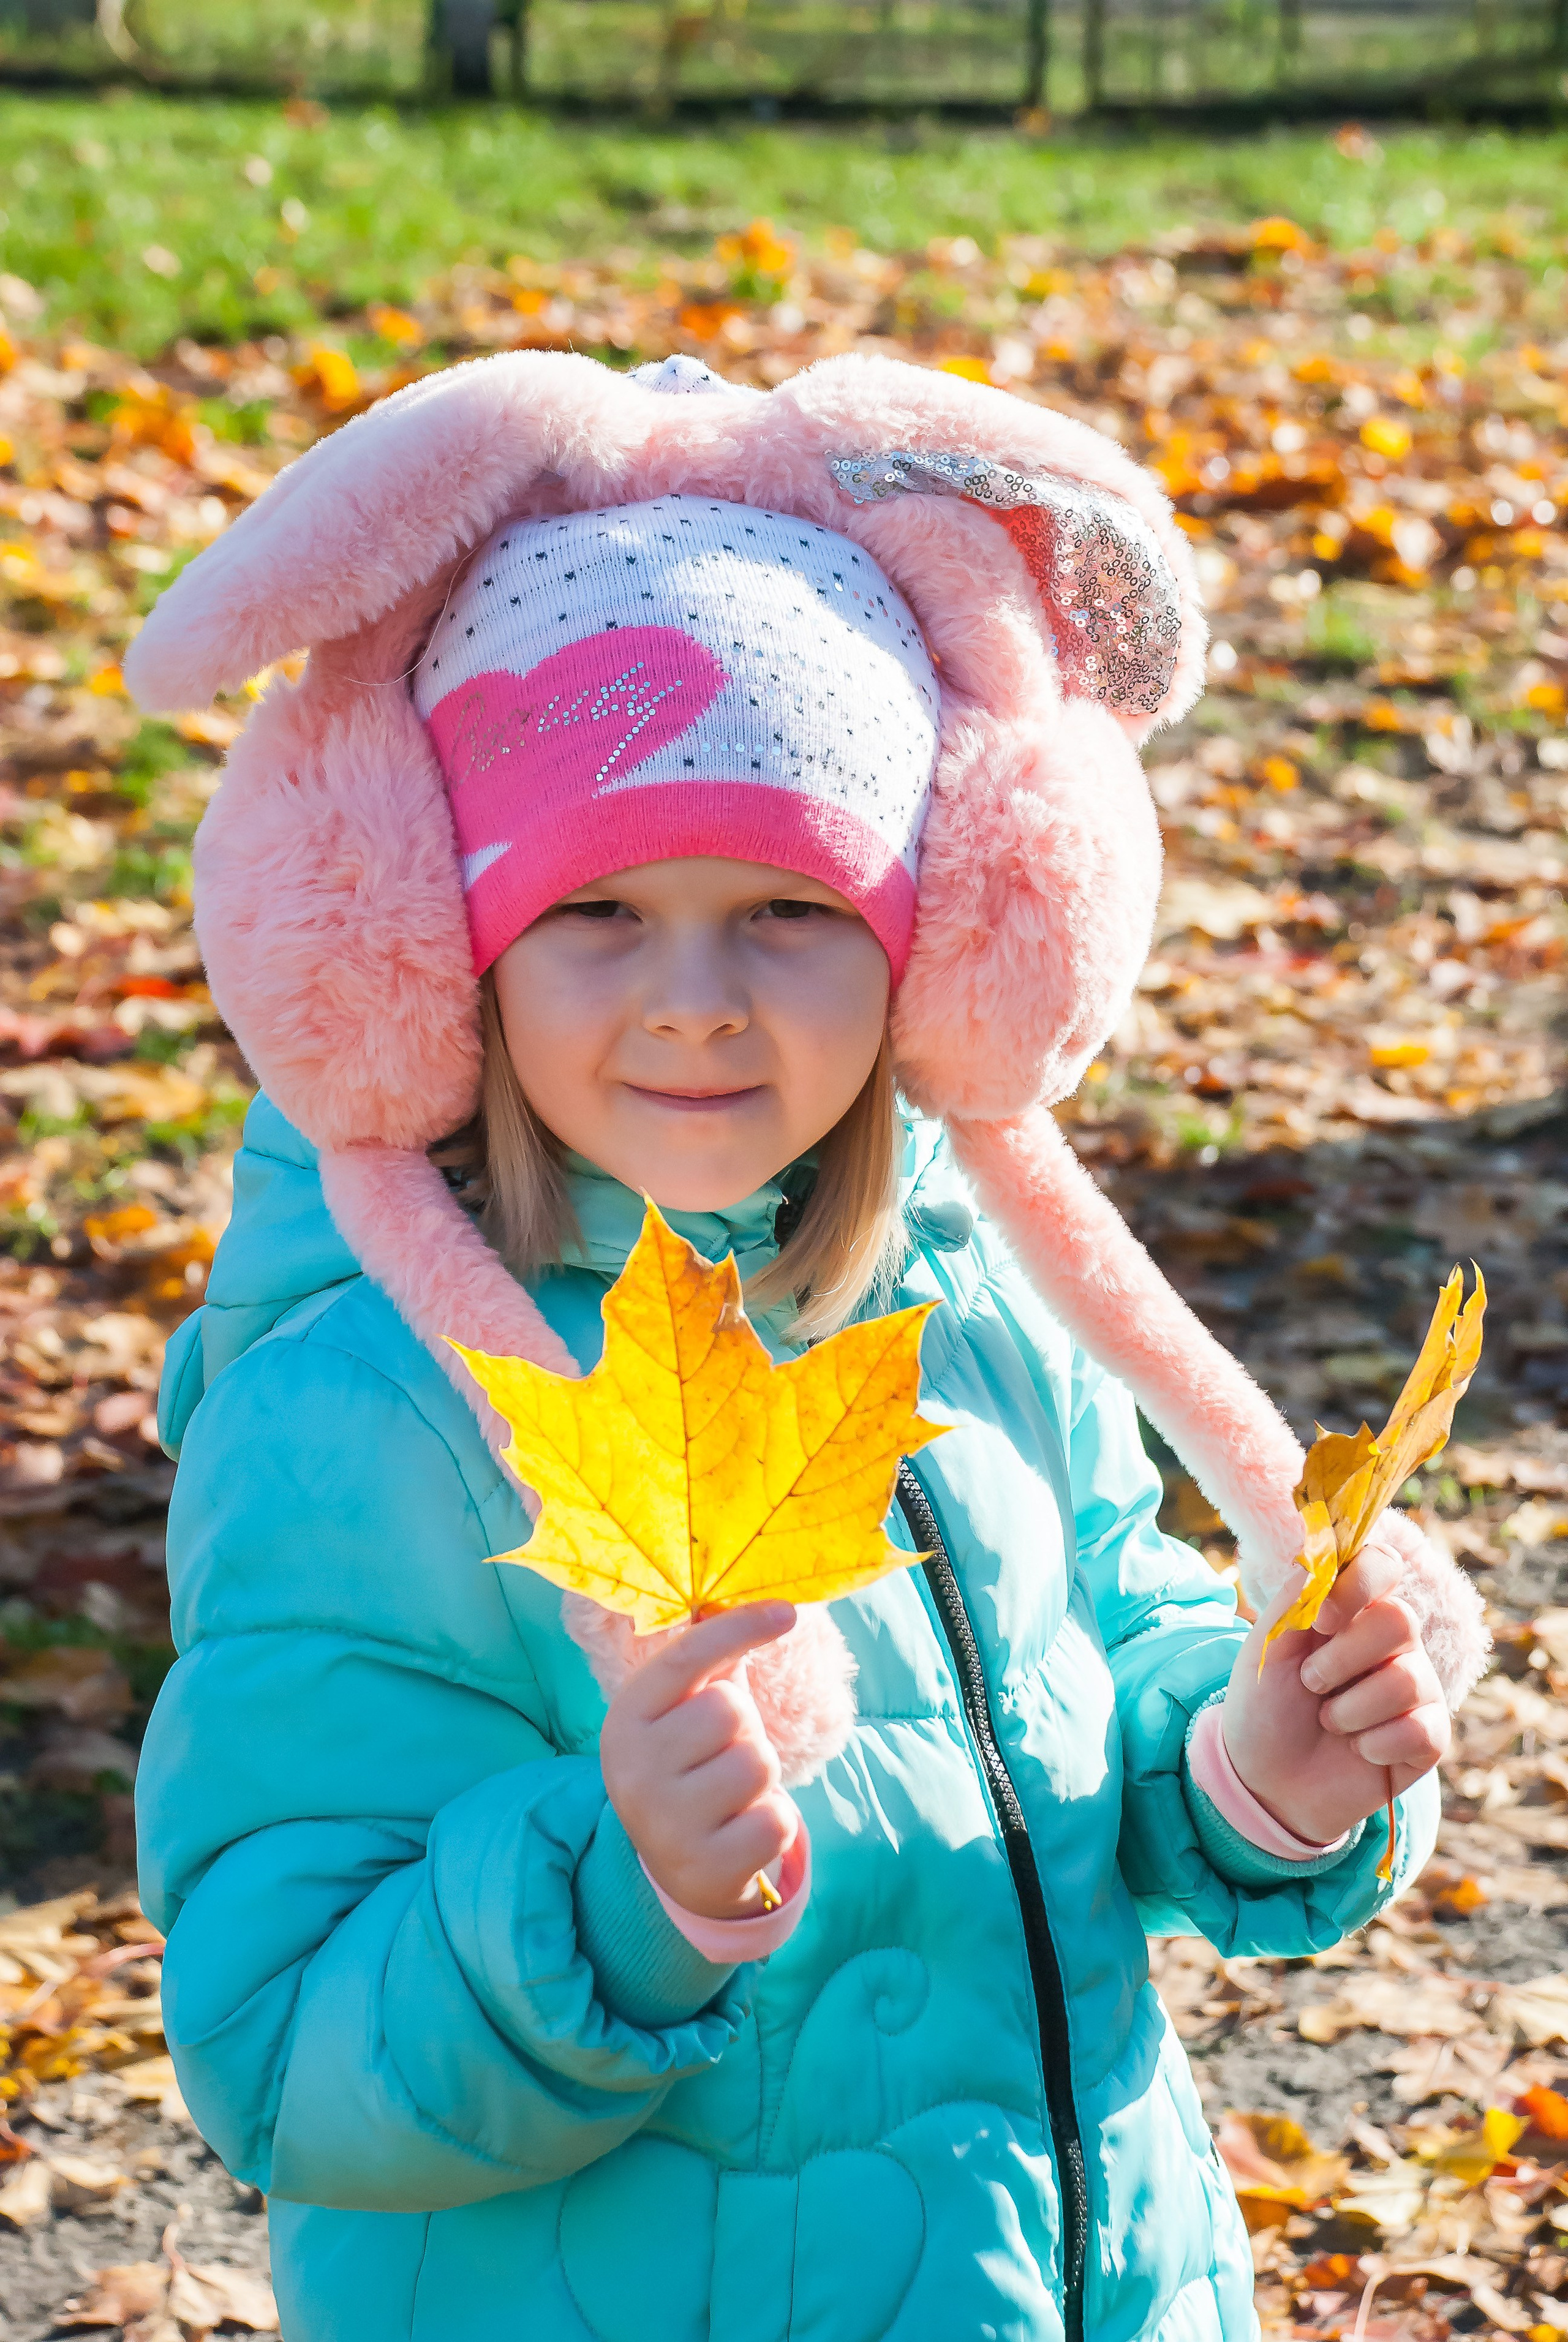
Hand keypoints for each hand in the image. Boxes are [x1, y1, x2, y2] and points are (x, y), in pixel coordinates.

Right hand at [600, 1602, 799, 1921]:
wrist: (679, 1865)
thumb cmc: (692, 1764)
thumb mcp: (684, 1711)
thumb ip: (709, 1657)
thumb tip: (734, 1596)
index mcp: (625, 1720)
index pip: (683, 1658)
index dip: (736, 1628)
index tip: (786, 1612)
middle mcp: (633, 1771)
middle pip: (730, 1710)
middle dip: (744, 1729)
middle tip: (722, 1754)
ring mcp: (664, 1825)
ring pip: (757, 1762)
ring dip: (760, 1776)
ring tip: (733, 1794)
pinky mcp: (705, 1870)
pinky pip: (777, 1820)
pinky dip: (773, 1821)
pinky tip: (742, 1831)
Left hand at [1220, 1530, 1449, 1847]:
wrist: (1266, 1779)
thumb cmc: (1267, 1706)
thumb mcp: (1267, 1648)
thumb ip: (1298, 1599)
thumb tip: (1330, 1562)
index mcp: (1353, 1610)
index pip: (1382, 1564)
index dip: (1359, 1585)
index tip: (1322, 1620)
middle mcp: (1393, 1642)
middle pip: (1401, 1620)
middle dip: (1342, 1659)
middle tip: (1311, 1683)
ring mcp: (1417, 1688)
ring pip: (1407, 1680)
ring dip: (1349, 1709)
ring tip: (1328, 1721)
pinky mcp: (1430, 1737)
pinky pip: (1421, 1730)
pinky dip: (1373, 1745)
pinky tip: (1357, 1750)